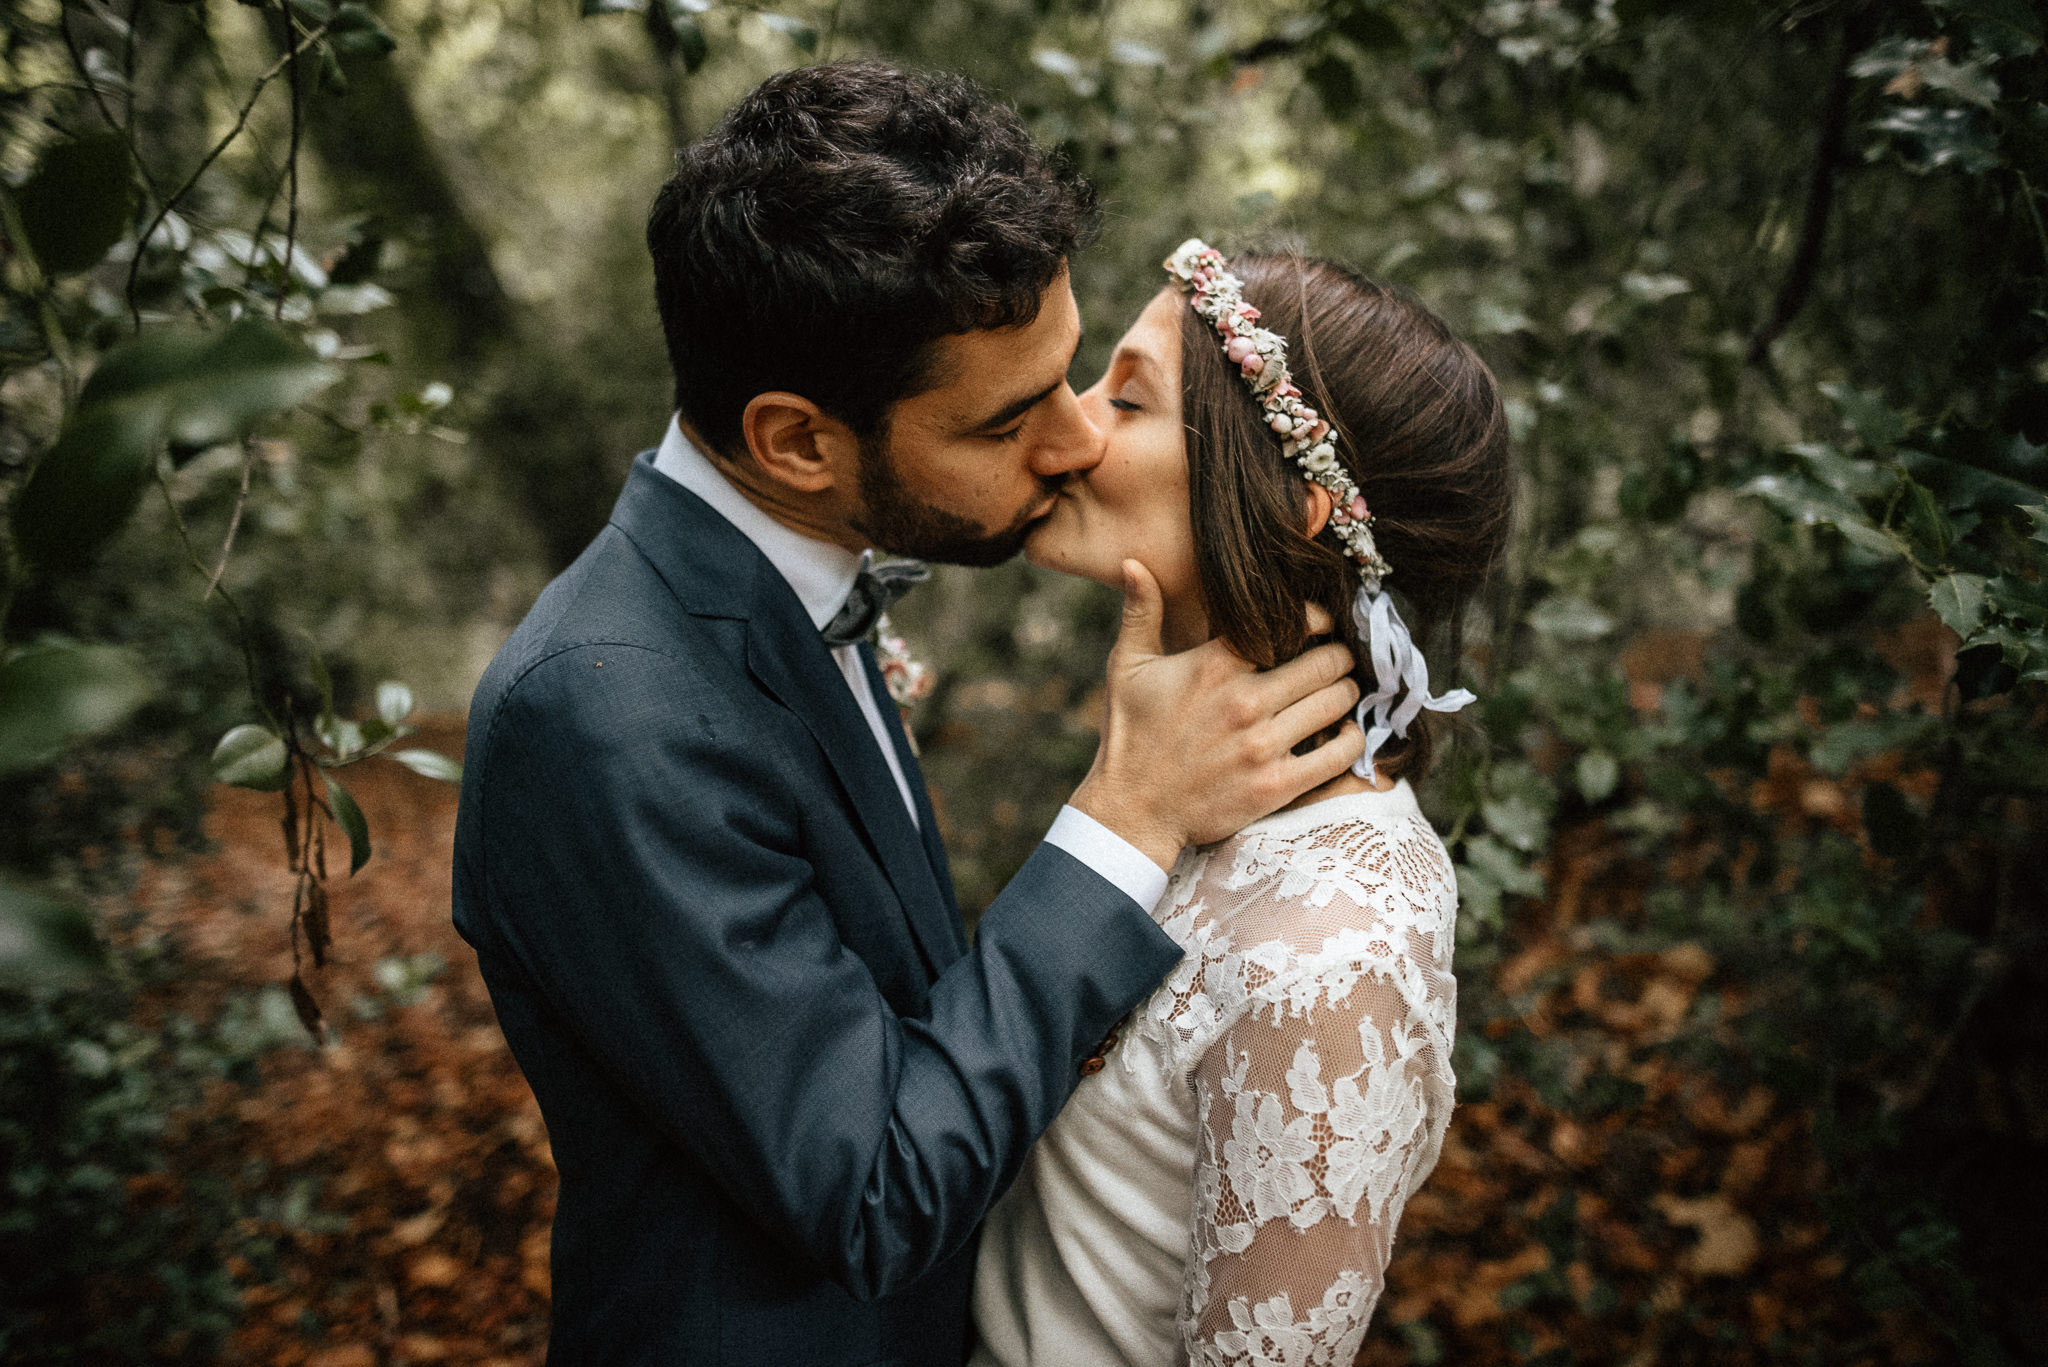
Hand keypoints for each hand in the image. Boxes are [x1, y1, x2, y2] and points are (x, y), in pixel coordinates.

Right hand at [1070, 560, 1364, 870]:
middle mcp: (1244, 702)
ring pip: (1337, 702)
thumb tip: (1133, 563)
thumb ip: (1140, 612)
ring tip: (1340, 692)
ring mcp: (1263, 745)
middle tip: (1338, 659)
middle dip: (1339, 656)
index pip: (1290, 623)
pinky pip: (1339, 755)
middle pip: (1326, 662)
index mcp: (1214, 666)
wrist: (1131, 811)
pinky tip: (1345, 734)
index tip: (1320, 623)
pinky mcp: (1276, 785)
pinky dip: (1352, 740)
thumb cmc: (1129, 736)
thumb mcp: (1126, 668)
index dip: (1317, 618)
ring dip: (1347, 693)